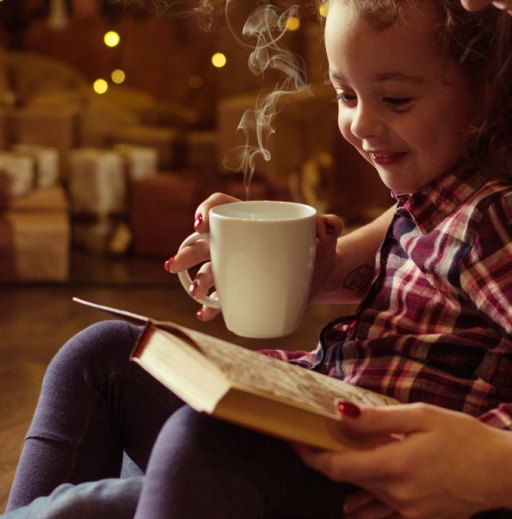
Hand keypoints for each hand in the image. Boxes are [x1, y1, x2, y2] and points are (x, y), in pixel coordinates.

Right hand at [165, 194, 343, 318]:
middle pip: (206, 242)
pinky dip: (211, 306)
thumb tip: (326, 224)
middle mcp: (237, 242)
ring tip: (197, 291)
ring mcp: (237, 267)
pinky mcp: (242, 289)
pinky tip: (205, 313)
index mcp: (251, 219)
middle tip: (175, 265)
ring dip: (197, 280)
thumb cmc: (318, 249)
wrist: (322, 277)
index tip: (201, 224)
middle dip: (187, 252)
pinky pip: (221, 297)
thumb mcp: (325, 236)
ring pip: (209, 270)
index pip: (222, 206)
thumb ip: (330, 225)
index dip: (207, 210)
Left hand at [296, 403, 511, 518]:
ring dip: (358, 505)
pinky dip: (391, 518)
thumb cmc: (465, 436)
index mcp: (391, 466)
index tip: (296, 442)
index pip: (336, 467)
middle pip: (353, 487)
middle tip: (325, 456)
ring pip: (373, 511)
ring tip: (345, 510)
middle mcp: (396, 496)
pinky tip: (393, 514)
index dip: (311, 456)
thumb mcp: (421, 416)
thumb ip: (378, 418)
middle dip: (336, 474)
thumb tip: (339, 415)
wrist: (507, 471)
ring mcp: (412, 514)